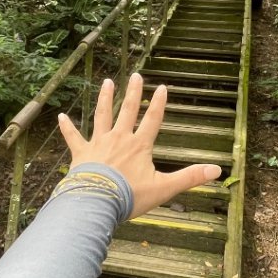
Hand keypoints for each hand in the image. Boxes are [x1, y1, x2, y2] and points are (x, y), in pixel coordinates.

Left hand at [57, 72, 221, 217]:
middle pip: (128, 111)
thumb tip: (217, 170)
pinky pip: (73, 137)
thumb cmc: (130, 196)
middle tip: (136, 75)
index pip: (152, 120)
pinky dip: (67, 127)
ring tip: (106, 82)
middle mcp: (119, 139)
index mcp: (139, 146)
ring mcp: (99, 144)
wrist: (97, 202)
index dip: (158, 104)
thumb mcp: (164, 188)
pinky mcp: (81, 153)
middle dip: (133, 92)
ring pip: (102, 116)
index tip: (162, 87)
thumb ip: (189, 178)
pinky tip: (60, 116)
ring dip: (105, 98)